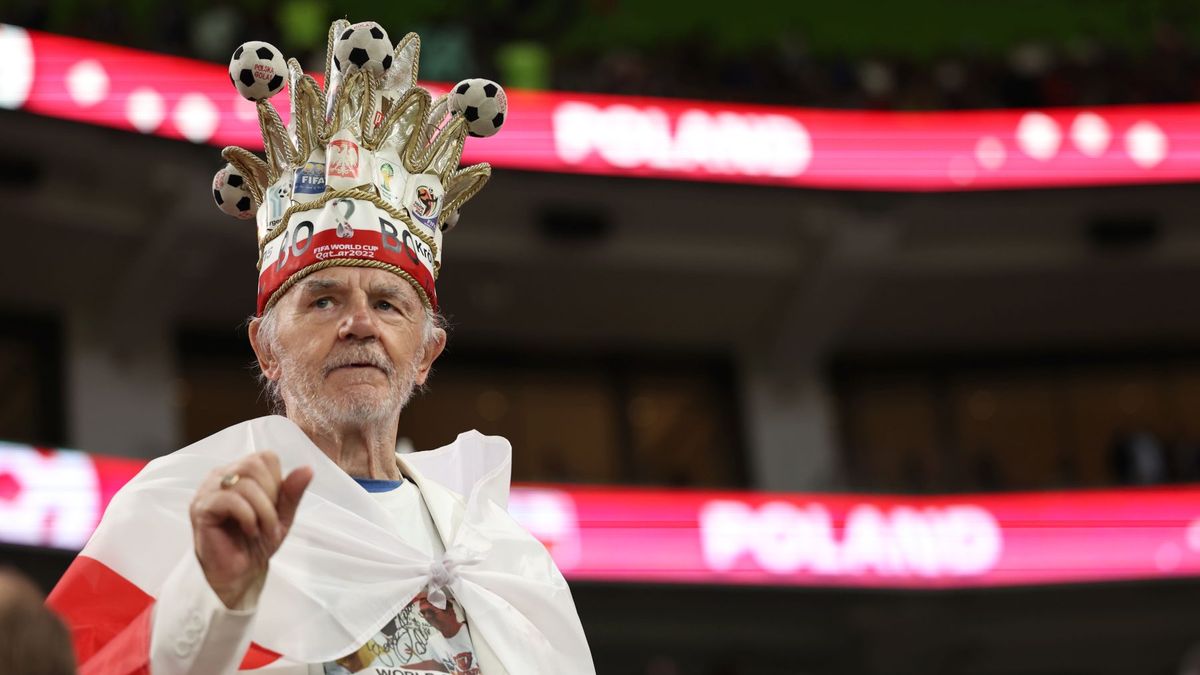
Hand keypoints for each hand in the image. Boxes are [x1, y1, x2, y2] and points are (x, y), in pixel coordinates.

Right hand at [189, 451, 312, 608]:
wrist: (239, 573)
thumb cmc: (256, 542)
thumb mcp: (282, 515)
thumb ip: (292, 492)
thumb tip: (307, 469)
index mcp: (239, 472)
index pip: (265, 458)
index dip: (277, 482)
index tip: (275, 508)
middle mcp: (221, 476)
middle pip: (254, 465)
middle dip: (271, 495)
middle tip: (270, 521)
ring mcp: (207, 491)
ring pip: (245, 483)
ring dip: (263, 511)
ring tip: (262, 530)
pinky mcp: (201, 508)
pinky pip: (231, 499)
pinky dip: (249, 517)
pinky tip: (250, 531)